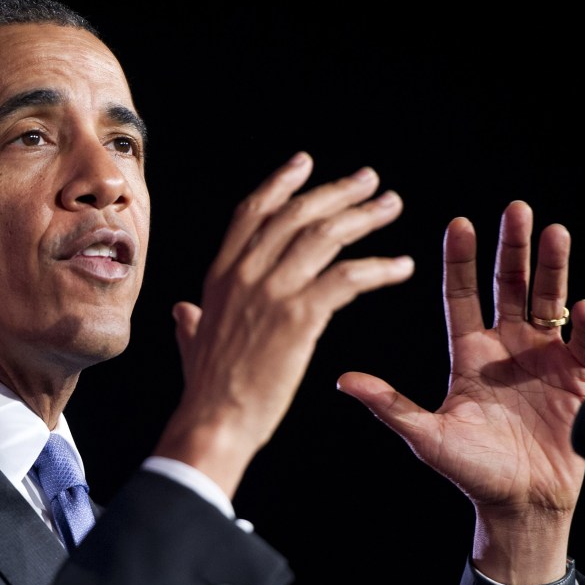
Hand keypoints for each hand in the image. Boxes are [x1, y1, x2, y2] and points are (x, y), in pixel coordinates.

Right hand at [154, 152, 414, 496]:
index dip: (280, 184)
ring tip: (391, 205)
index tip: (304, 163)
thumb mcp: (193, 344)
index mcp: (221, 276)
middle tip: (369, 180)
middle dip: (336, 191)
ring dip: (363, 216)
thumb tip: (183, 311)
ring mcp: (271, 291)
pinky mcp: (299, 316)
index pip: (252, 214)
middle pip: (296, 215)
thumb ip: (192, 322)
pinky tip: (402, 266)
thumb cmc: (207, 391)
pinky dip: (379, 268)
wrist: (215, 422)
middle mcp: (245, 273)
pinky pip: (348, 277)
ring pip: (324, 236)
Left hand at [337, 201, 584, 584]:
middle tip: (515, 209)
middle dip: (512, 248)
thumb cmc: (470, 472)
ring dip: (552, 269)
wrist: (518, 506)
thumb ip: (389, 404)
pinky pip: (584, 346)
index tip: (457, 223)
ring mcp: (542, 360)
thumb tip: (342, 379)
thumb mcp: (425, 435)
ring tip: (554, 232)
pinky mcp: (576, 382)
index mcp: (468, 354)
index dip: (460, 260)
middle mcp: (505, 348)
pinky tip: (583, 306)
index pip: (462, 295)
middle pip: (509, 286)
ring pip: (548, 302)